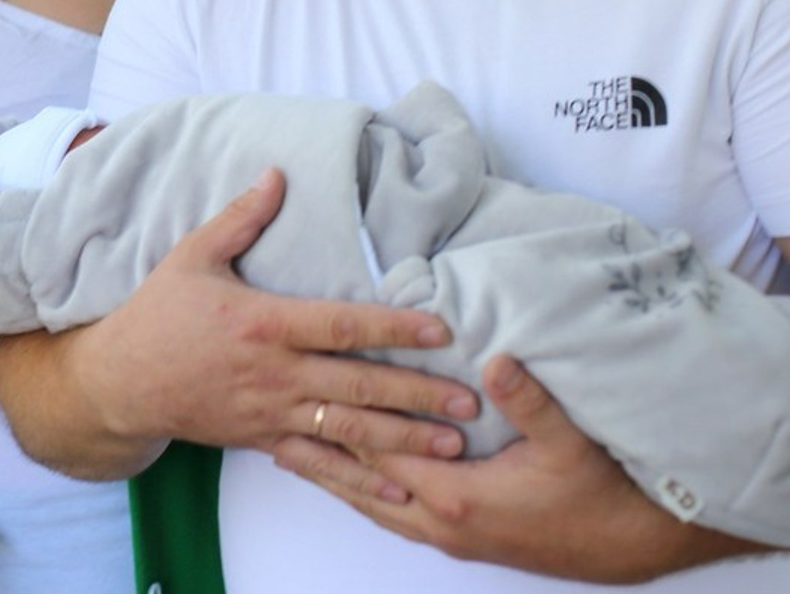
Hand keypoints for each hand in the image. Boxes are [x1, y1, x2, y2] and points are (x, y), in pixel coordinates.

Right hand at [0, 169, 477, 478]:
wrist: (122, 381)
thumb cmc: (160, 312)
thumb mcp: (194, 255)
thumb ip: (241, 218)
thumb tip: (277, 173)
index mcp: (264, 322)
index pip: (341, 324)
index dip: (392, 325)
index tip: (440, 328)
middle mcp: (275, 372)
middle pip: (357, 384)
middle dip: (417, 393)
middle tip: (469, 401)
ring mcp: (270, 412)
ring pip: (347, 429)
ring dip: (403, 439)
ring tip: (452, 446)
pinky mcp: (262, 439)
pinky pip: (318, 464)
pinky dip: (358, 479)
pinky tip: (398, 489)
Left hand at [275, 354, 763, 581]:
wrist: (635, 544)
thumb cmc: (600, 489)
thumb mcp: (568, 441)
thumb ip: (529, 400)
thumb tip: (497, 359)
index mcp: (457, 497)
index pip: (382, 452)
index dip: (342, 421)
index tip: (302, 391)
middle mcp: (443, 522)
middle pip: (365, 484)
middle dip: (320, 456)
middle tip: (269, 429)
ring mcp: (452, 534)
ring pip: (375, 505)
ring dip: (336, 478)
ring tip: (291, 454)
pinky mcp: (464, 535)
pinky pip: (396, 514)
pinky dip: (366, 494)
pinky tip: (353, 479)